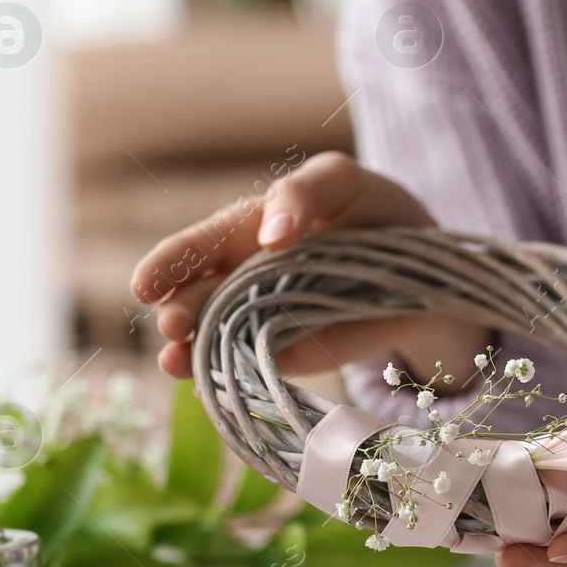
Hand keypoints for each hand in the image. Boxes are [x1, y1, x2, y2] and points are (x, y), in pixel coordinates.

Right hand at [129, 151, 490, 379]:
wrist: (422, 258)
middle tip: (173, 323)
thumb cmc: (369, 207)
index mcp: (242, 232)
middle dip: (180, 312)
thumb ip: (300, 192)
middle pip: (196, 300)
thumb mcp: (339, 180)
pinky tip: (214, 387)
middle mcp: (242, 281)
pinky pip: (263, 369)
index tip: (144, 284)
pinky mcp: (299, 355)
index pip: (193, 249)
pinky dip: (239, 378)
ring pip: (219, 340)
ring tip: (176, 362)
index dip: (166, 265)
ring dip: (195, 354)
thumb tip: (272, 233)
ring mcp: (267, 321)